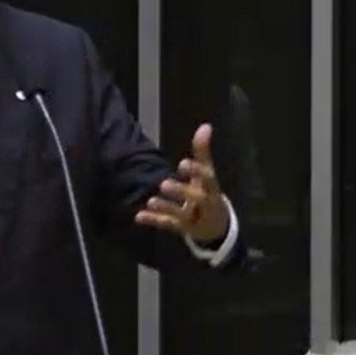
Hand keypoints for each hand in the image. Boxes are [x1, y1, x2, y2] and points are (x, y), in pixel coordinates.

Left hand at [134, 123, 228, 245]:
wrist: (216, 227)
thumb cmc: (208, 193)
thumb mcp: (207, 173)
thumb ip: (203, 151)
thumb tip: (205, 126)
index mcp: (212, 188)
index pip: (207, 179)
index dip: (196, 171)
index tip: (182, 163)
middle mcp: (204, 204)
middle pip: (196, 198)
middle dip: (181, 191)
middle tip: (164, 184)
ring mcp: (193, 219)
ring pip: (181, 215)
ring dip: (166, 208)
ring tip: (151, 201)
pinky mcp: (181, 228)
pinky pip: (167, 225)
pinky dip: (153, 220)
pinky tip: (139, 216)